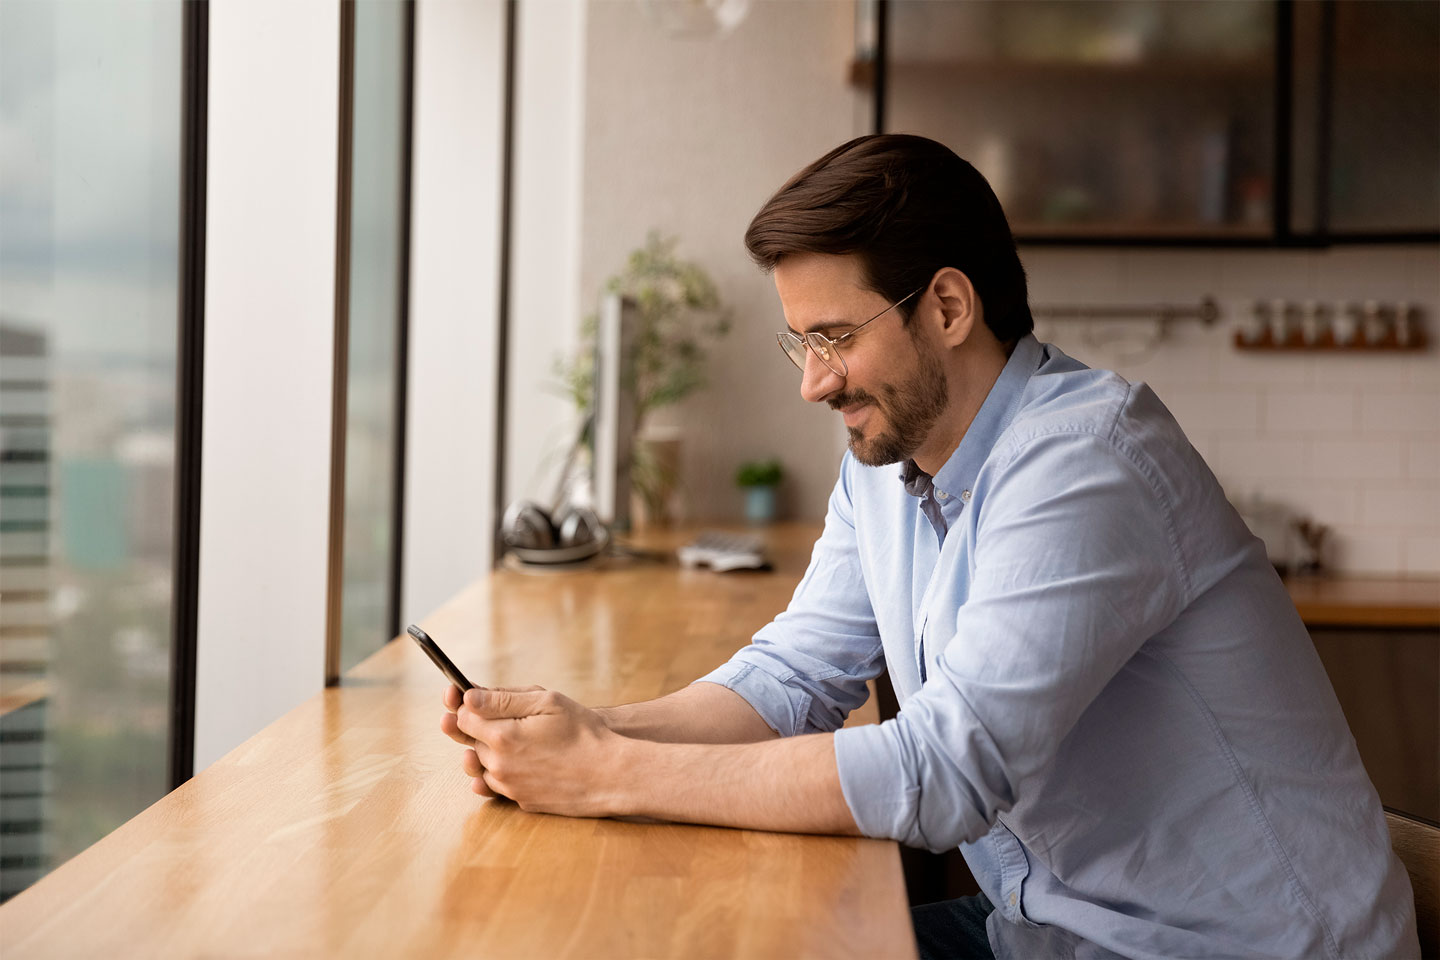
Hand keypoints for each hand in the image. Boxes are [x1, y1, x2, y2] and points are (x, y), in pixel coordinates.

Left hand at [453, 687, 623, 817]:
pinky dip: (505, 771)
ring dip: (491, 750)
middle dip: (481, 727)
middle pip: (470, 741)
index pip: (463, 717)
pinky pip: (500, 784)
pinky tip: (525, 760)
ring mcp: (509, 787)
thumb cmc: (583, 733)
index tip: (475, 698)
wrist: (610, 774)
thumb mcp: (546, 702)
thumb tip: (467, 697)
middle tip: (505, 716)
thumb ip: (502, 699)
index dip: (467, 705)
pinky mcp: (521, 801)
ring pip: (483, 764)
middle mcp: (499, 765)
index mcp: (501, 736)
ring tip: (518, 739)